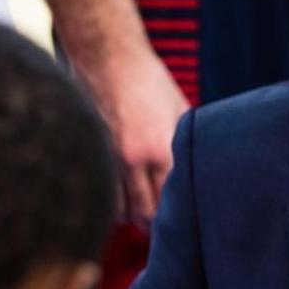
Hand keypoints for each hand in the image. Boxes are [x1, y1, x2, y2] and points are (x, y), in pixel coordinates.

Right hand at [85, 52, 189, 226]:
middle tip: (159, 231)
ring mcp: (108, 157)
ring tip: (138, 219)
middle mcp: (135, 159)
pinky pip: (100, 191)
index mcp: (163, 149)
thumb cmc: (149, 81)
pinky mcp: (90, 152)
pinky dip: (109, 202)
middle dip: (153, 225)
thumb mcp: (180, 111)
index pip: (172, 200)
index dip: (177, 215)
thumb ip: (185, 144)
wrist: (108, 56)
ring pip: (119, 208)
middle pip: (145, 212)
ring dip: (129, 217)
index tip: (181, 224)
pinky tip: (117, 202)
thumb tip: (197, 169)